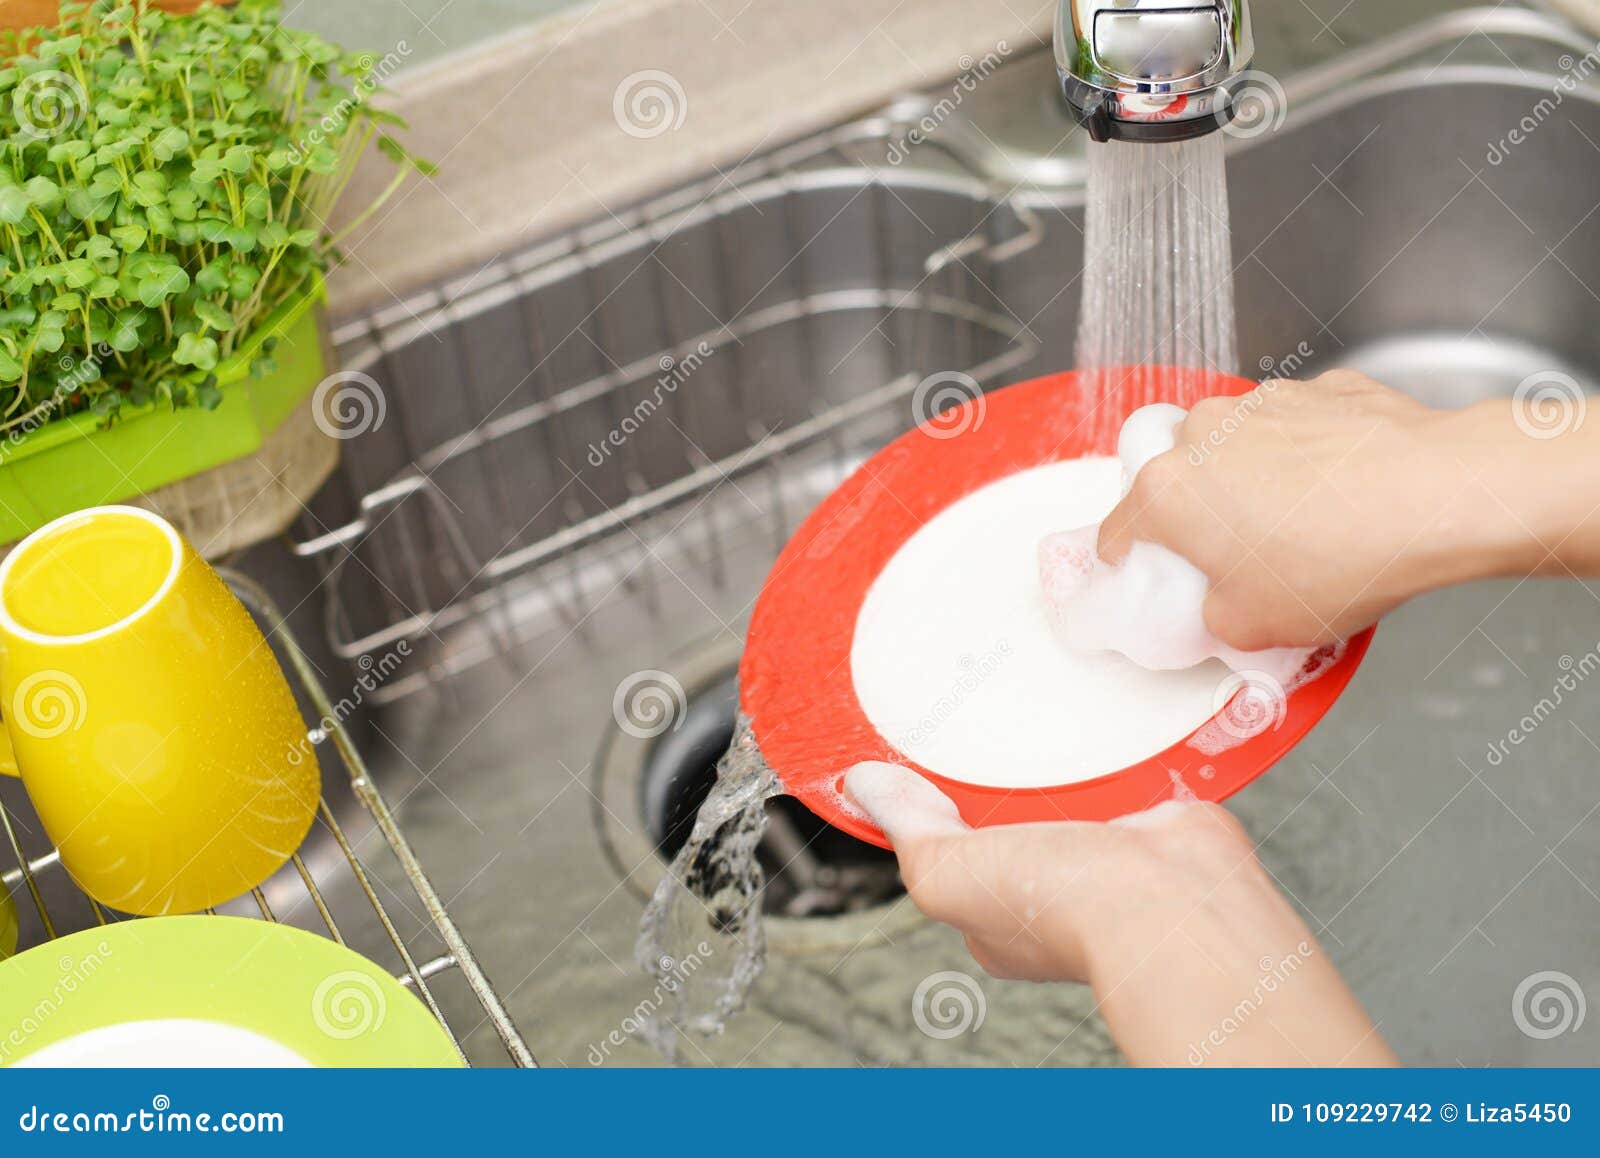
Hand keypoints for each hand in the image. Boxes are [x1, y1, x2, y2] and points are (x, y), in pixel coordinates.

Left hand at [846, 762, 1394, 1066]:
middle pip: (1004, 806)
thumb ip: (908, 830)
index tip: (914, 749)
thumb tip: (861, 785)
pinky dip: (1106, 737)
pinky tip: (1090, 708)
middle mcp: (1049, 881)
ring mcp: (1102, 845)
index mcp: (995, 909)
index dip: (929, 801)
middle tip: (975, 711)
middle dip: (992, 767)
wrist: (1172, 902)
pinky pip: (1115, 761)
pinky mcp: (1147, 809)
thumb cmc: (1065, 910)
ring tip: (1030, 695)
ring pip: (1059, 780)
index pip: (948, 845)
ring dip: (1051, 746)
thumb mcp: (948, 873)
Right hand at [1096, 370, 1590, 650]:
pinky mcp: (1321, 388)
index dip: (1127, 560)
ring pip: (1236, 447)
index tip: (1145, 572)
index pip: (1118, 529)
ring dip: (1252, 478)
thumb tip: (1222, 603)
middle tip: (1238, 555)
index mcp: (1167, 493)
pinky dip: (1309, 454)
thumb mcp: (1255, 627)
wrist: (1439, 496)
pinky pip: (1296, 427)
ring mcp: (1262, 403)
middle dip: (1198, 513)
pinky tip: (1344, 489)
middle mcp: (1203, 434)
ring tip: (1304, 522)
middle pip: (1177, 479)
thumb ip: (1214, 616)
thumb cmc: (1340, 560)